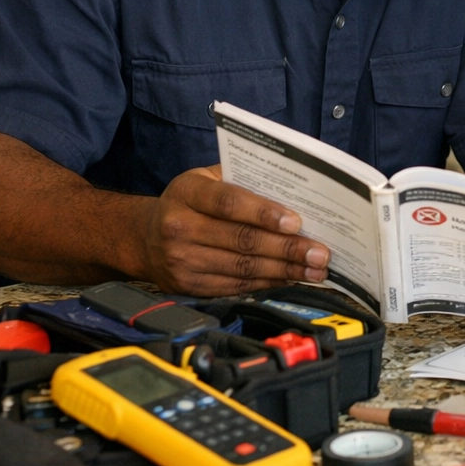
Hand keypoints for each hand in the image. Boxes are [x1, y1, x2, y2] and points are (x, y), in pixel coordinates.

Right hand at [136, 166, 330, 294]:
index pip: (229, 203)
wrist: (144, 238)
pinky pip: (236, 286)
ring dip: (284, 270)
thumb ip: (241, 179)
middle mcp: (180, 227)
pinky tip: (290, 279)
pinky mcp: (189, 286)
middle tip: (320, 252)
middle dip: (287, 248)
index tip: (296, 222)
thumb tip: (292, 189)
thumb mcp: (204, 179)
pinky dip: (268, 284)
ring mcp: (182, 261)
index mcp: (187, 193)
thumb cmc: (188, 202)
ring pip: (243, 268)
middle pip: (242, 240)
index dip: (264, 213)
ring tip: (315, 269)